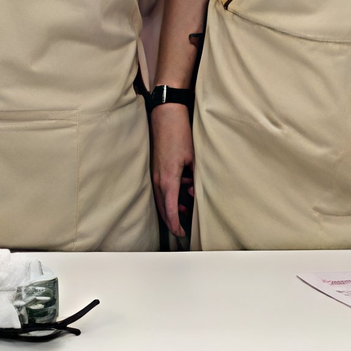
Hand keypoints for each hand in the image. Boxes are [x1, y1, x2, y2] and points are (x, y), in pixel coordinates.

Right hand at [150, 102, 193, 239]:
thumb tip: (194, 193)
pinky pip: (162, 189)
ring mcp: (155, 174)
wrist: (165, 116)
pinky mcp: (156, 168)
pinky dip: (171, 196)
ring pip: (162, 199)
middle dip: (173, 220)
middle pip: (163, 208)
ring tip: (187, 210)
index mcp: (168, 179)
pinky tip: (183, 193)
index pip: (170, 210)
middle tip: (182, 229)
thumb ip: (195, 178)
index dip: (175, 224)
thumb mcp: (193, 158)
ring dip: (173, 207)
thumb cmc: (179, 134)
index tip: (181, 233)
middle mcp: (159, 179)